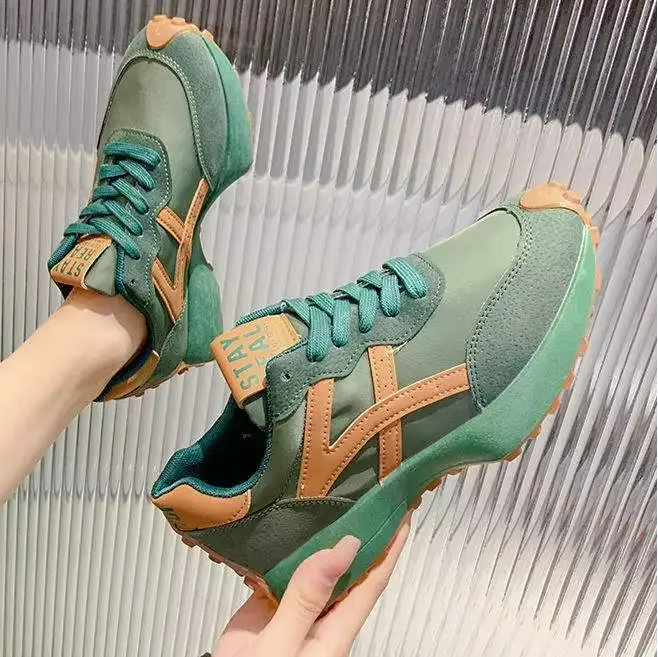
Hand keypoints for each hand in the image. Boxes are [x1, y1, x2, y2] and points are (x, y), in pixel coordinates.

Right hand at [212, 513, 411, 656]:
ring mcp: (292, 607)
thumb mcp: (285, 645)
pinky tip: (281, 523)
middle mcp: (320, 612)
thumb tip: (346, 547)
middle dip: (361, 529)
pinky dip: (281, 545)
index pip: (374, 579)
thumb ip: (309, 599)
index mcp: (336, 627)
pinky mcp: (264, 604)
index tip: (403, 511)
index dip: (391, 546)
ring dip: (322, 533)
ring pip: (313, 562)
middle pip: (347, 565)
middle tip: (367, 489)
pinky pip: (277, 568)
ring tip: (329, 495)